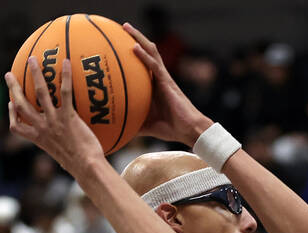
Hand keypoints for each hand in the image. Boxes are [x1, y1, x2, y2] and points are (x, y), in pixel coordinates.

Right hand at [5, 57, 102, 175]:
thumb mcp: (65, 159)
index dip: (12, 114)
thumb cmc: (80, 166)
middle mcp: (42, 128)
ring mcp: (54, 121)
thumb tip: (69, 158)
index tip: (10, 104)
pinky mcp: (68, 117)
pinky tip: (66, 62)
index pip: (17, 127)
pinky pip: (65, 92)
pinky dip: (65, 76)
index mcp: (38, 139)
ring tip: (33, 59)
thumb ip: (62, 150)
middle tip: (9, 75)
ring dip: (35, 74)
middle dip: (13, 88)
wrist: (87, 167)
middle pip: (21, 104)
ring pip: (40, 93)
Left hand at [122, 22, 210, 145]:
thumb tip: (118, 130)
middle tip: (123, 27)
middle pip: (147, 52)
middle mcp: (159, 77)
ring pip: (150, 52)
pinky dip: (143, 56)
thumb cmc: (171, 128)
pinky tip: (133, 47)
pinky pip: (153, 65)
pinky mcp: (167, 82)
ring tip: (126, 27)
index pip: (143, 64)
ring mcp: (163, 78)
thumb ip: (134, 123)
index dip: (134, 52)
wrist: (188, 130)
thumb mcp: (147, 126)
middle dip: (135, 38)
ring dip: (138, 39)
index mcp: (154, 85)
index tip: (119, 44)